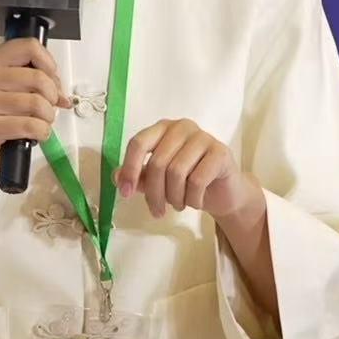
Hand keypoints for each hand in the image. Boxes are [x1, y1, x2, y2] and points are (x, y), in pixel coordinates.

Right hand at [0, 37, 73, 186]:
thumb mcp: (2, 89)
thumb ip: (30, 82)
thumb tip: (64, 95)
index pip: (29, 47)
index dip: (49, 63)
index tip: (51, 80)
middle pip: (38, 77)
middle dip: (52, 96)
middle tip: (48, 107)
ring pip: (37, 102)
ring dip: (48, 116)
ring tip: (41, 122)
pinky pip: (31, 125)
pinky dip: (42, 132)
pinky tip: (37, 134)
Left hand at [115, 118, 260, 221]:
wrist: (223, 192)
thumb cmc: (187, 182)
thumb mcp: (158, 180)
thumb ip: (138, 176)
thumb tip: (115, 177)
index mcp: (163, 128)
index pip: (138, 143)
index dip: (129, 169)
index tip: (125, 193)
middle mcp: (182, 127)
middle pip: (158, 163)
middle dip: (154, 194)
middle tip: (157, 212)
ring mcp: (203, 137)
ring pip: (177, 173)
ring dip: (175, 198)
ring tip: (178, 205)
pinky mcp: (220, 152)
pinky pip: (197, 181)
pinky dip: (193, 199)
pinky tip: (195, 202)